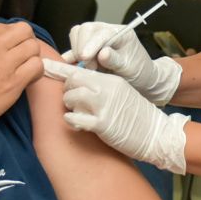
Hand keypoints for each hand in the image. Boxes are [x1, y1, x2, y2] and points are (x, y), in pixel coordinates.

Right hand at [0, 23, 43, 135]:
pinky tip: (28, 78)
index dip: (6, 38)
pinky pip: (37, 67)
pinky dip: (36, 71)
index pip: (2, 28)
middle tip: (21, 52)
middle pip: (23, 31)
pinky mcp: (14, 82)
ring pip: (33, 47)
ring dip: (31, 55)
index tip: (5, 48)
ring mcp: (5, 63)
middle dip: (24, 40)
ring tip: (25, 66)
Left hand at [43, 60, 189, 172]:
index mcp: (111, 79)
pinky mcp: (102, 124)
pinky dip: (71, 120)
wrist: (157, 134)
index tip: (44, 65)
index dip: (58, 68)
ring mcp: (104, 105)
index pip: (80, 69)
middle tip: (75, 102)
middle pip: (72, 81)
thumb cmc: (137, 117)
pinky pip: (74, 118)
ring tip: (80, 114)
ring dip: (70, 106)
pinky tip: (78, 123)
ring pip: (71, 98)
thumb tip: (78, 85)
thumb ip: (102, 87)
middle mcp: (107, 88)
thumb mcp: (121, 94)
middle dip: (68, 91)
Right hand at [64, 22, 182, 105]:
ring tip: (89, 67)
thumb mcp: (130, 68)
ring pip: (77, 34)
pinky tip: (72, 66)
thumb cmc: (139, 72)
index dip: (91, 44)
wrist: (141, 79)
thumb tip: (102, 53)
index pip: (101, 32)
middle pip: (85, 29)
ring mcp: (96, 37)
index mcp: (121, 33)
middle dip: (82, 47)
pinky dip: (71, 56)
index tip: (84, 58)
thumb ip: (115, 60)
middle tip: (90, 67)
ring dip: (76, 51)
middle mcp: (107, 31)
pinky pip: (74, 46)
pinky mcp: (88, 47)